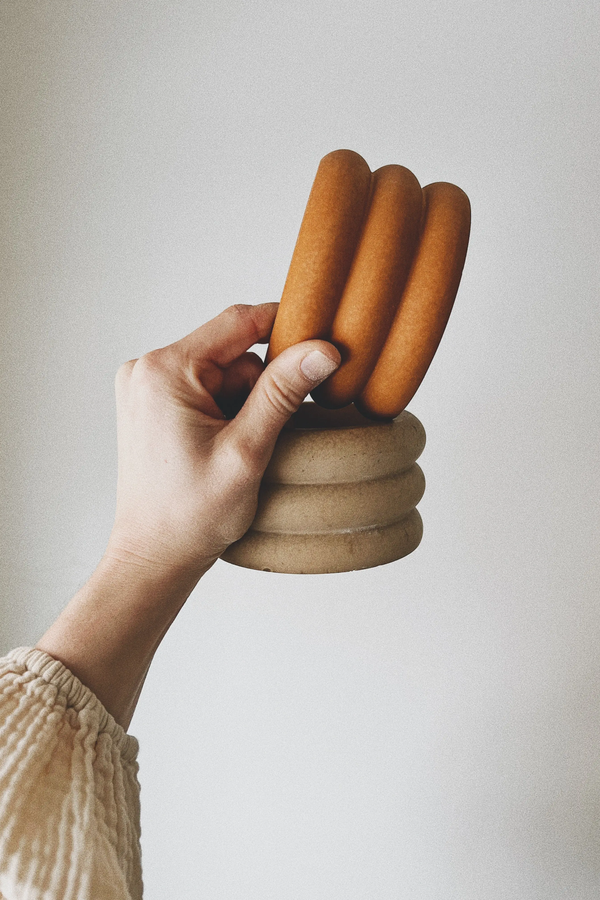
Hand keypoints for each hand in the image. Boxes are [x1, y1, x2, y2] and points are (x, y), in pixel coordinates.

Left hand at [105, 302, 339, 579]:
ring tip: (237, 450)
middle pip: (232, 351)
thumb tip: (322, 350)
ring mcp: (147, 385)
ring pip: (223, 372)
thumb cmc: (191, 515)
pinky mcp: (153, 403)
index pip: (239, 321)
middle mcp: (148, 369)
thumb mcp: (247, 451)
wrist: (153, 555)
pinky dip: (227, 411)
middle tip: (264, 433)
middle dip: (260, 386)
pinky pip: (206, 388)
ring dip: (244, 403)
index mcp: (165, 371)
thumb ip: (283, 393)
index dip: (286, 328)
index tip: (322, 345)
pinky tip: (224, 447)